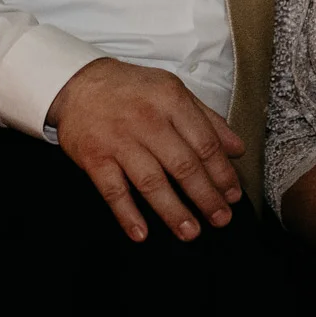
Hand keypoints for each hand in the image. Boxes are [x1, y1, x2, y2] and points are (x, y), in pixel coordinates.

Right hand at [47, 58, 243, 243]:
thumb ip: (208, 120)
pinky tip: (141, 232)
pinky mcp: (94, 158)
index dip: (222, 173)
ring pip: (151, 182)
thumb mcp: (173, 92)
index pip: (205, 143)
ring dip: (173, 211)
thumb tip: (237, 149)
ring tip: (190, 231)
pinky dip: (127, 214)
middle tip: (220, 218)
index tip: (233, 195)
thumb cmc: (131, 90)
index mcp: (171, 101)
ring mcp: (119, 140)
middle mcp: (147, 120)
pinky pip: (113, 191)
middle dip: (205, 197)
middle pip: (183, 166)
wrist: (78, 84)